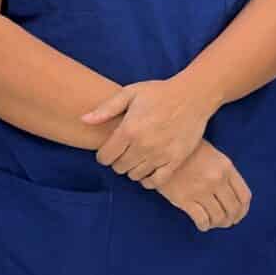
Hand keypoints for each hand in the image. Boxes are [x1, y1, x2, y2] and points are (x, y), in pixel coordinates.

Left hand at [84, 75, 221, 183]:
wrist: (192, 96)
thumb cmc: (159, 92)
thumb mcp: (130, 93)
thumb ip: (106, 109)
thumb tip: (83, 120)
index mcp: (129, 130)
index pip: (105, 157)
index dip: (103, 155)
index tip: (109, 150)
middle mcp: (142, 146)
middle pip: (119, 168)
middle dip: (117, 161)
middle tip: (124, 152)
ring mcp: (160, 155)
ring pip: (135, 176)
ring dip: (132, 169)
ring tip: (137, 158)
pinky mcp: (175, 161)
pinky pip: (156, 182)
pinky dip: (149, 180)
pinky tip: (148, 170)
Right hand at [146, 141, 252, 232]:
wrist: (163, 149)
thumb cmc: (189, 152)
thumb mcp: (214, 155)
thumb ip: (225, 173)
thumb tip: (233, 195)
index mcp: (226, 168)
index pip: (244, 196)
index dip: (243, 210)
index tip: (239, 214)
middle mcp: (217, 180)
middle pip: (233, 209)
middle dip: (231, 219)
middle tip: (227, 222)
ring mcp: (201, 191)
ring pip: (218, 217)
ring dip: (218, 224)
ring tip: (214, 223)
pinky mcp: (185, 200)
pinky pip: (202, 219)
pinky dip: (205, 226)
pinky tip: (203, 224)